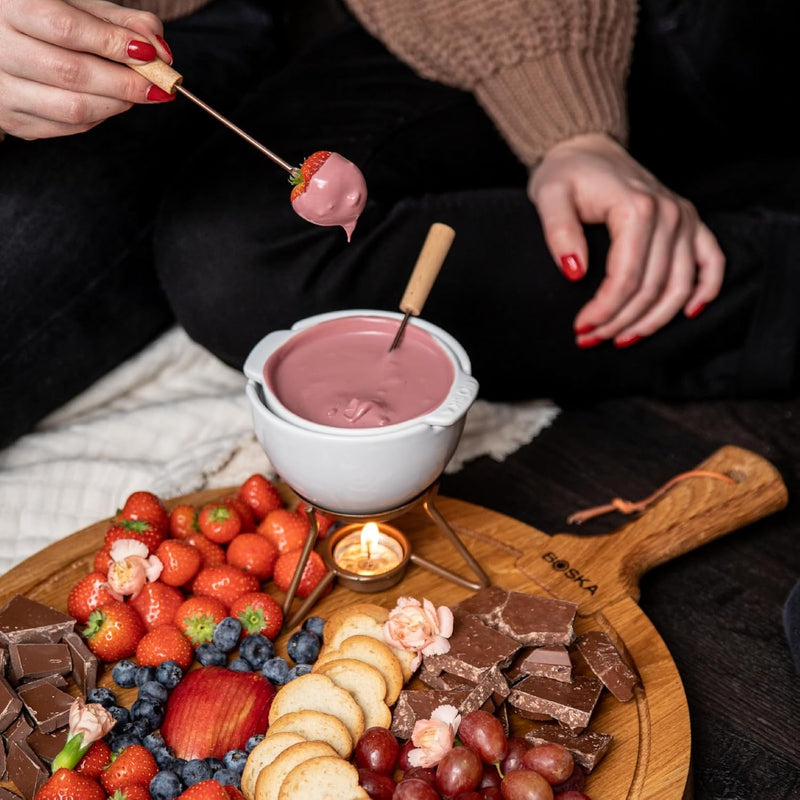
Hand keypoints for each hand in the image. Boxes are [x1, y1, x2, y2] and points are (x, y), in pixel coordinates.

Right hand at [0, 0, 172, 138]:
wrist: (0, 40)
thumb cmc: (43, 18)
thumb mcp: (77, 5)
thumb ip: (120, 21)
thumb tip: (159, 49)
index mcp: (11, 6)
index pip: (66, 29)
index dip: (113, 44)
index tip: (150, 55)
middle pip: (72, 73)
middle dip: (125, 82)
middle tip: (159, 85)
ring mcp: (2, 89)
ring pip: (72, 108)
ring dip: (116, 103)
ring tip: (136, 92)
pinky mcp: (13, 120)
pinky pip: (68, 127)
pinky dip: (99, 117)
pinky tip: (108, 101)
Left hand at [527, 132, 724, 346]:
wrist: (587, 149)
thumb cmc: (566, 174)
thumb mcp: (548, 196)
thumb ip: (559, 232)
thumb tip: (574, 272)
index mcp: (636, 208)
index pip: (625, 277)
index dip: (604, 310)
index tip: (580, 328)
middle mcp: (669, 213)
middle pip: (651, 288)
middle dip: (620, 322)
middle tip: (590, 340)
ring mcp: (684, 218)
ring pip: (679, 286)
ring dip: (653, 321)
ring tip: (622, 339)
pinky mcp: (691, 222)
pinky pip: (711, 261)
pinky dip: (704, 291)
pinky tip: (687, 314)